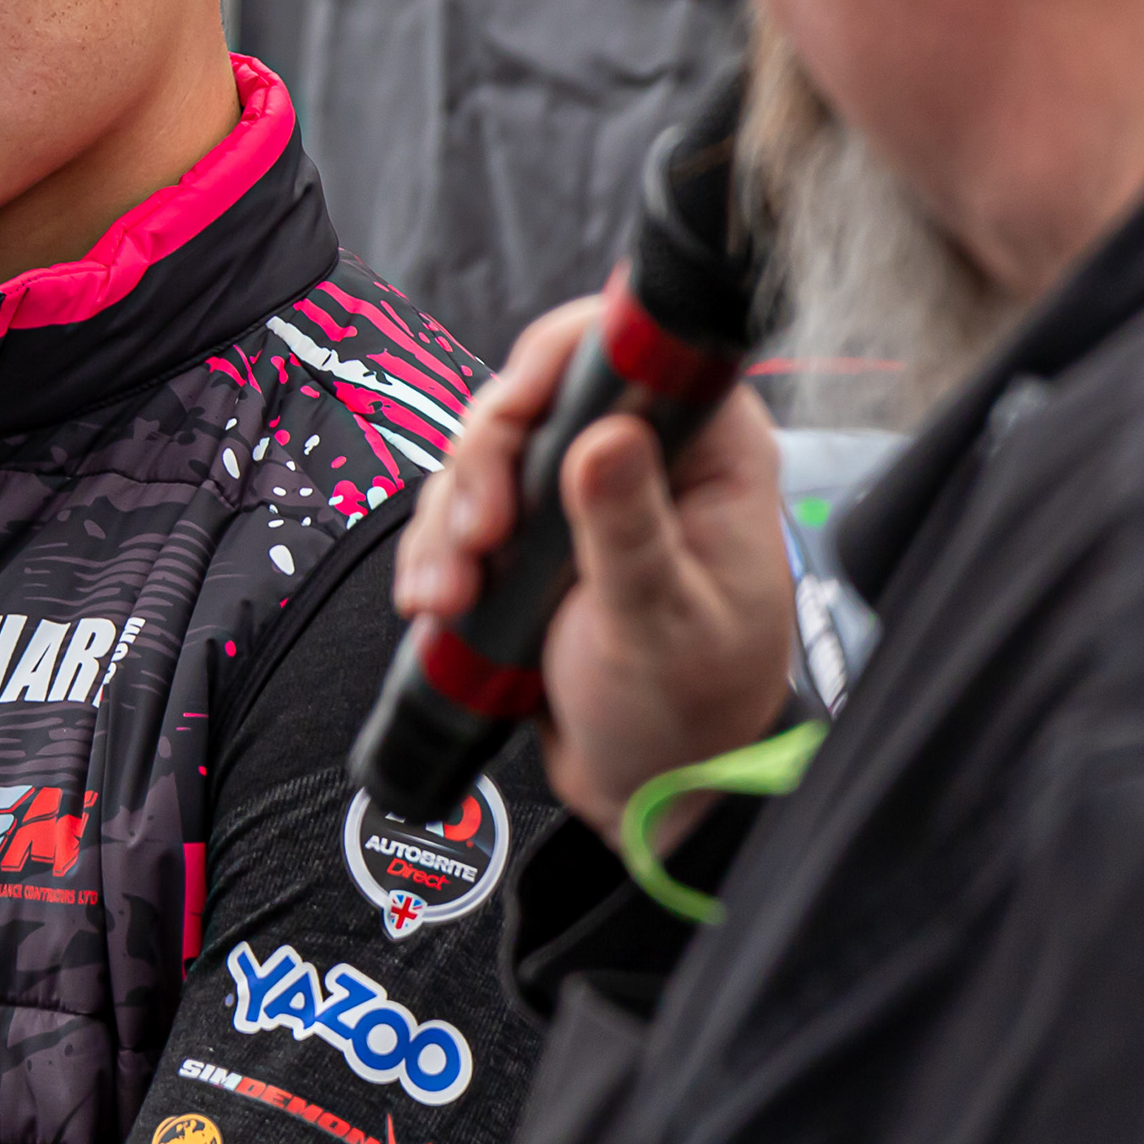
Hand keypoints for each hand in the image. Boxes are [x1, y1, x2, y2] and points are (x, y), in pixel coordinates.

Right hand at [395, 295, 796, 837]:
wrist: (653, 792)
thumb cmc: (690, 714)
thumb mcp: (660, 624)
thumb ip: (631, 531)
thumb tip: (604, 437)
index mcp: (708, 449)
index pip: (620, 351)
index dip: (548, 369)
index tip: (508, 429)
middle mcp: (646, 452)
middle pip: (530, 396)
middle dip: (482, 466)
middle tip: (478, 541)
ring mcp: (584, 492)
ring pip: (485, 454)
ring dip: (449, 521)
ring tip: (448, 596)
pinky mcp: (537, 535)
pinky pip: (463, 510)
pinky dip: (437, 551)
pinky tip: (435, 602)